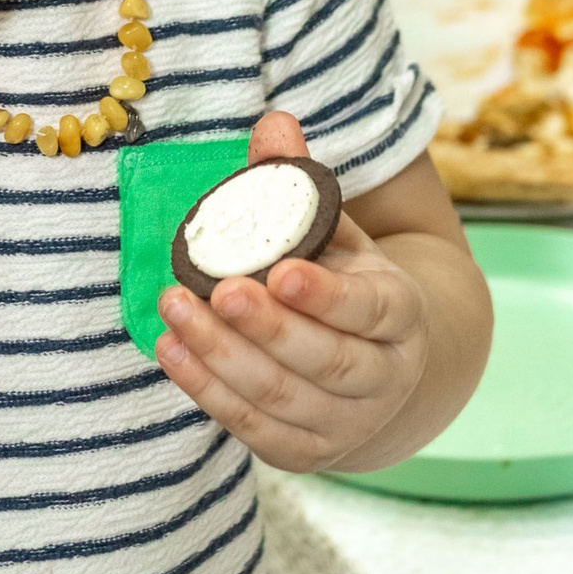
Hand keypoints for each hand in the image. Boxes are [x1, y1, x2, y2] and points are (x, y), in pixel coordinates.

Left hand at [156, 112, 432, 474]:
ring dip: (221, 354)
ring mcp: (345, 423)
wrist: (371, 369)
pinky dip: (206, 389)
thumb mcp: (334, 233)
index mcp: (401, 315)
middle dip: (267, 328)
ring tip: (174, 308)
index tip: (279, 272)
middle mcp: (383, 376)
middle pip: (325, 360)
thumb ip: (299, 184)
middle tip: (216, 290)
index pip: (371, 310)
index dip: (326, 296)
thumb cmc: (341, 285)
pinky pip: (251, 426)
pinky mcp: (302, 452)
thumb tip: (274, 121)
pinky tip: (171, 349)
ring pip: (281, 396)